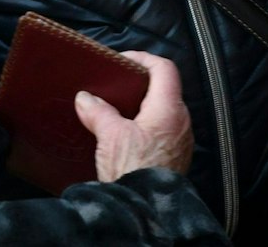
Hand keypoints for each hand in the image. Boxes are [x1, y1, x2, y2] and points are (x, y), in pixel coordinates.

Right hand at [73, 51, 193, 180]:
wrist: (147, 208)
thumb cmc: (133, 169)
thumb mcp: (110, 136)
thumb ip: (98, 112)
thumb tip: (85, 99)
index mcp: (168, 109)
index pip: (164, 69)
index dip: (143, 58)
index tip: (123, 60)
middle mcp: (182, 122)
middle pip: (165, 89)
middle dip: (140, 84)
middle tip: (117, 85)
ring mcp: (182, 141)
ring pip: (165, 112)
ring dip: (144, 107)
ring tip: (118, 110)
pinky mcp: (177, 157)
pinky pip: (165, 131)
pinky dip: (148, 126)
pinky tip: (127, 136)